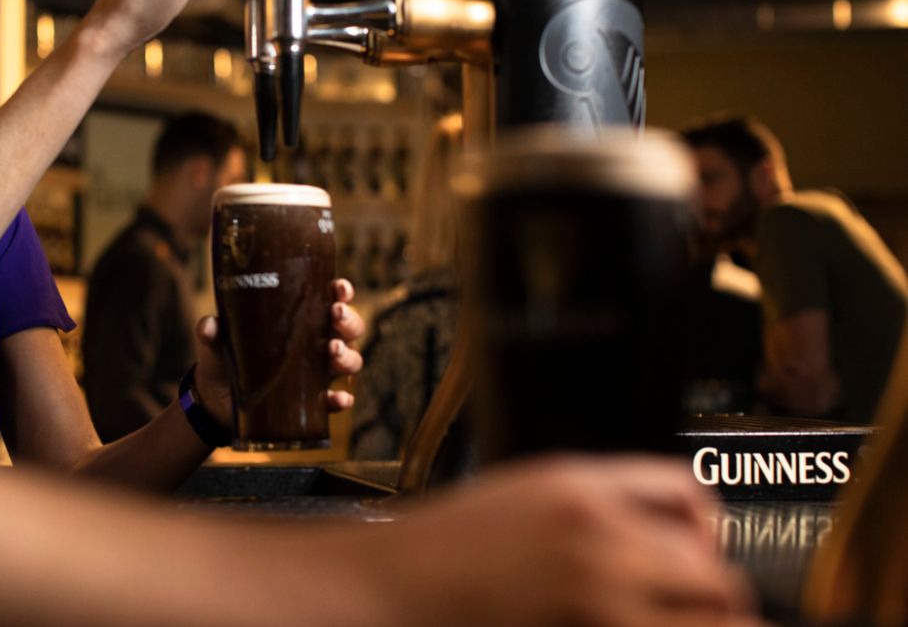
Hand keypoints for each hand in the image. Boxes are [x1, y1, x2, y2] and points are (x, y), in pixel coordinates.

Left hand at [193, 278, 365, 429]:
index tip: (338, 287)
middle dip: (348, 320)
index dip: (341, 292)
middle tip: (335, 316)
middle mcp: (316, 342)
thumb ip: (212, 331)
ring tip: (333, 351)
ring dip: (347, 356)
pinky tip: (338, 398)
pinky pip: (335, 400)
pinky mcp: (312, 402)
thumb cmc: (225, 358)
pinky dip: (340, 399)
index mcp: (300, 319)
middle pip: (349, 328)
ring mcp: (317, 373)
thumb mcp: (217, 341)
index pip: (330, 299)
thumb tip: (209, 325)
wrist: (215, 400)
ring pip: (349, 360)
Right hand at [329, 456, 761, 626]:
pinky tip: (628, 623)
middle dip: (713, 595)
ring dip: (701, 623)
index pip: (690, 497)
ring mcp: (597, 607)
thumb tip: (680, 525)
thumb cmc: (446, 547)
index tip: (699, 552)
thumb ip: (602, 497)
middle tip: (698, 607)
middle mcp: (599, 546)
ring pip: (705, 622)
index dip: (705, 530)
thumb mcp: (527, 490)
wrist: (388, 589)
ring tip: (671, 619)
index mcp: (581, 491)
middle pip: (714, 576)